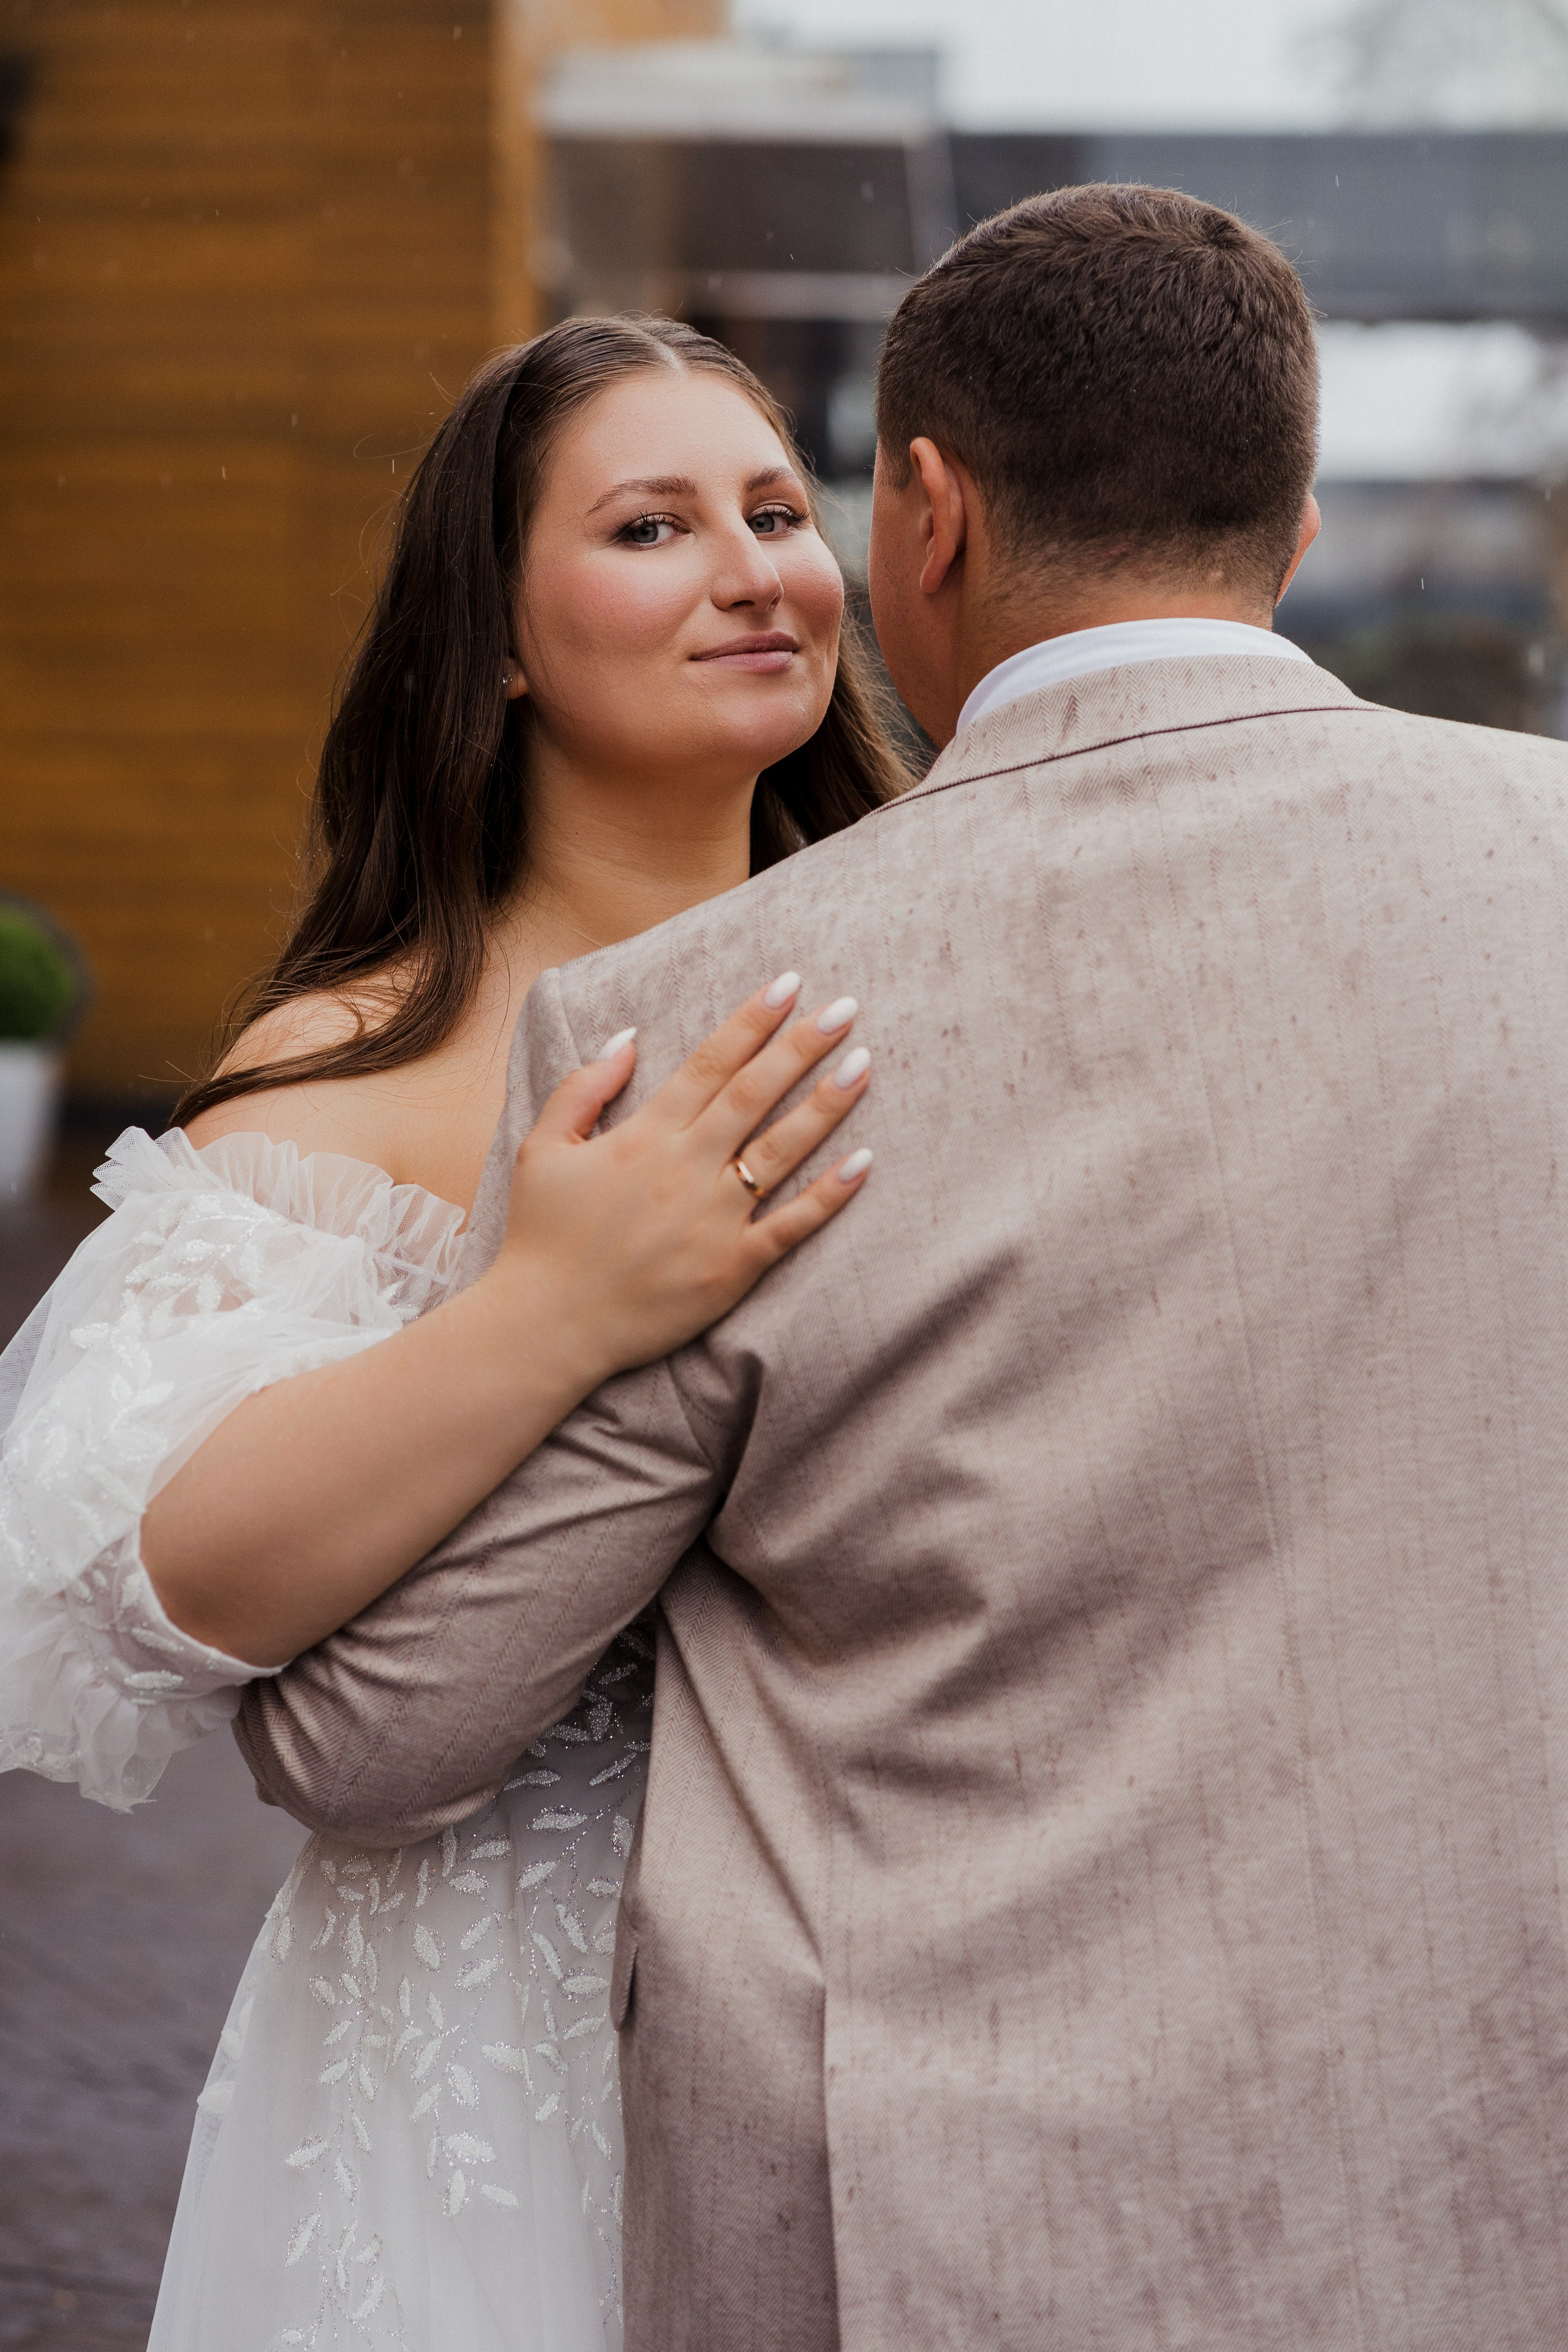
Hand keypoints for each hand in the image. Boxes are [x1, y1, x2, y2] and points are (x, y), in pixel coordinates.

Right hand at [493, 974, 872, 1384]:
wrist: (546, 1325)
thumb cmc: (541, 1236)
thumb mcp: (541, 1148)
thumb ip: (583, 1087)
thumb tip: (628, 1037)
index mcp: (645, 1134)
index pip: (710, 1062)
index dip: (753, 1020)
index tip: (790, 984)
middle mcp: (686, 1168)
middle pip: (756, 1093)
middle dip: (803, 1046)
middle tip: (845, 1009)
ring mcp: (713, 1218)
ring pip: (782, 1150)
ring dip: (826, 1105)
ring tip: (863, 1064)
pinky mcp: (732, 1267)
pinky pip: (791, 1225)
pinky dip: (830, 1195)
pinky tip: (864, 1162)